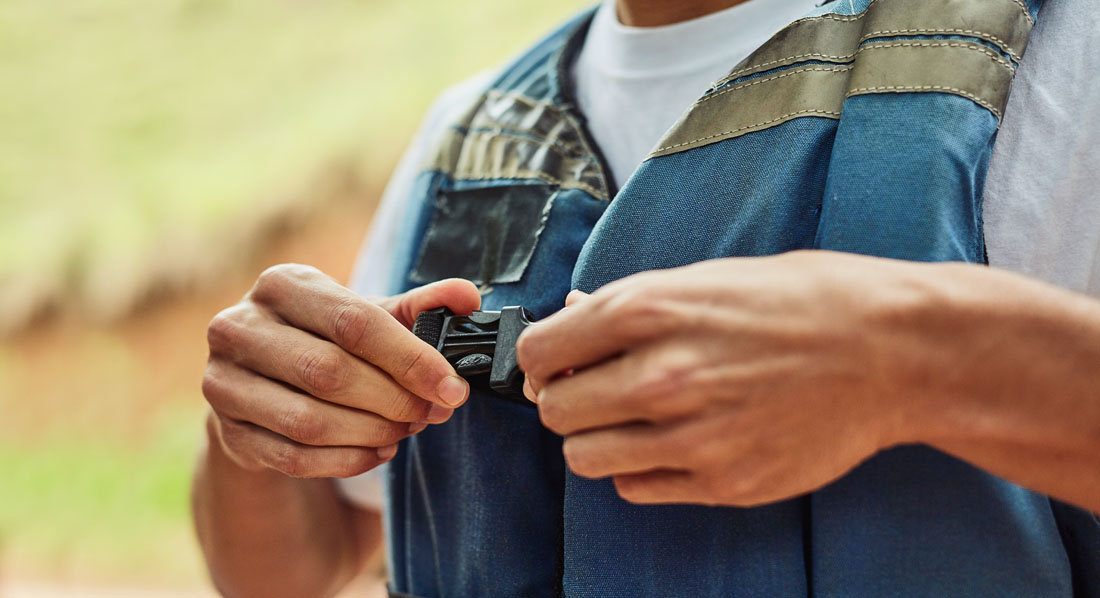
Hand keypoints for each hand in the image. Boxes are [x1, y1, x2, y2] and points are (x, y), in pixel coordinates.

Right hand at [202, 264, 479, 477]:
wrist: (266, 382)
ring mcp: (223, 382)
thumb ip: (421, 306)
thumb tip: (468, 297)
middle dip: (393, 400)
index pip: (354, 322)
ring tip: (406, 430)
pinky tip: (378, 450)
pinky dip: (347, 460)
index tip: (453, 388)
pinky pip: (294, 457)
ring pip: (310, 421)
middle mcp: (240, 327)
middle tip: (431, 413)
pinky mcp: (228, 432)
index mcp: (283, 284)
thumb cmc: (328, 340)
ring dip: (372, 432)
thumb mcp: (371, 316)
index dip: (410, 359)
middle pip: (329, 372)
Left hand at [518, 251, 929, 506]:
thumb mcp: (710, 277)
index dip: (541, 356)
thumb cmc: (804, 302)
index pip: (539, 350)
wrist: (892, 352)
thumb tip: (572, 316)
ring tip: (630, 417)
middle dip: (564, 397)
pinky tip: (669, 441)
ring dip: (596, 437)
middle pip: (554, 410)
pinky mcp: (721, 482)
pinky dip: (638, 467)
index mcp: (651, 310)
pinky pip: (635, 487)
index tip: (556, 360)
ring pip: (584, 457)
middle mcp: (663, 375)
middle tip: (594, 388)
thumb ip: (632, 303)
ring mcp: (691, 436)